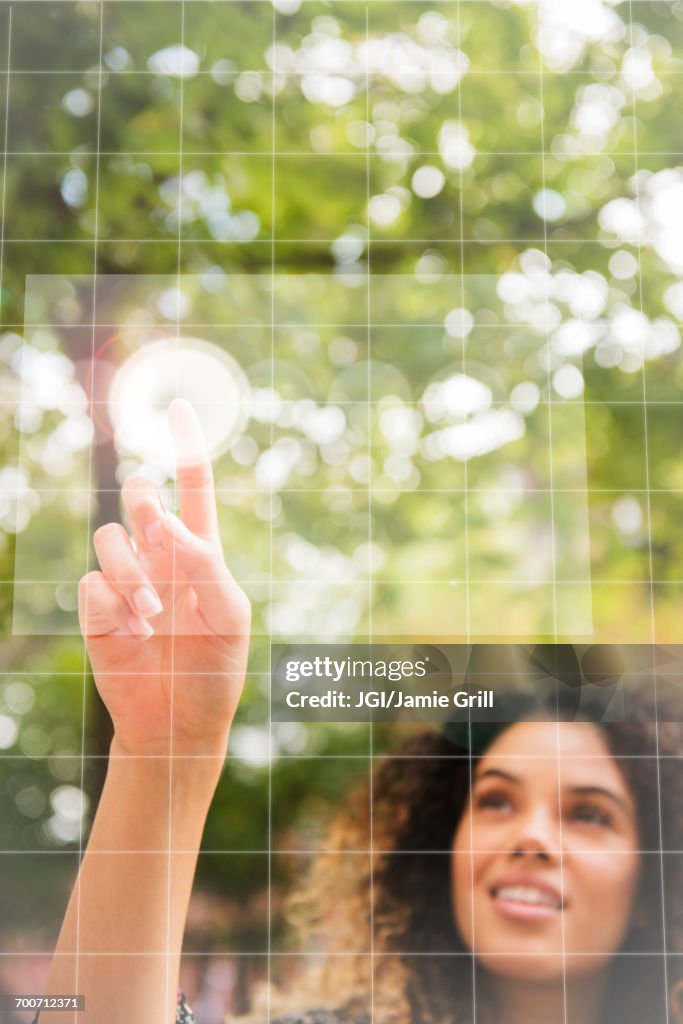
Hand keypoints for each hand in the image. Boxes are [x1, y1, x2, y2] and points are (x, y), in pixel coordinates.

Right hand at [79, 400, 250, 757]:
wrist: (178, 725)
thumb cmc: (215, 669)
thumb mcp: (229, 617)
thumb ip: (204, 566)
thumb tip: (168, 522)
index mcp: (200, 552)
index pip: (193, 486)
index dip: (186, 445)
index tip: (178, 406)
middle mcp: (161, 558)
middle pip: (142, 498)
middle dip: (146, 507)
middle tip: (160, 539)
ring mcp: (127, 582)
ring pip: (109, 536)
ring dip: (132, 573)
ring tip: (152, 615)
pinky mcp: (98, 609)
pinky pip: (93, 583)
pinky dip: (113, 605)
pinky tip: (133, 635)